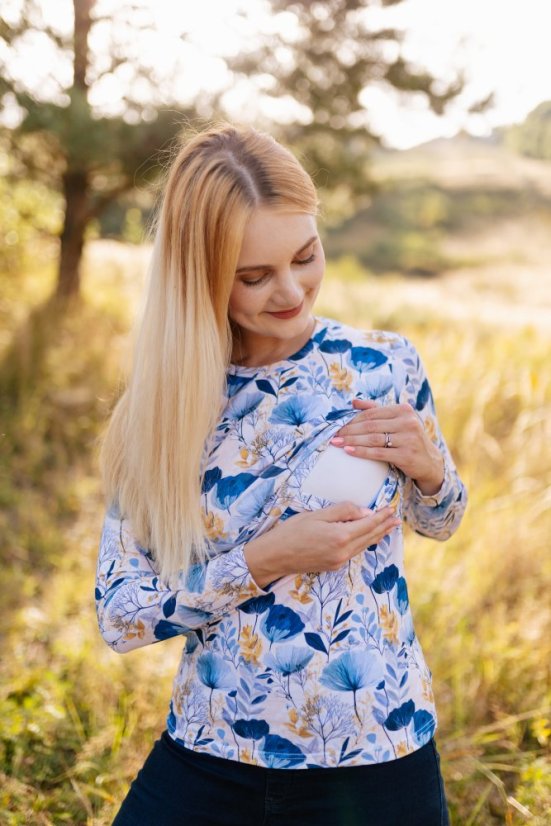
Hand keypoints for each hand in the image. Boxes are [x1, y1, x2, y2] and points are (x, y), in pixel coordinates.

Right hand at [243, 501, 400, 587]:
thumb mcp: (317, 515)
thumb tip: (364, 512)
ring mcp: (339, 561)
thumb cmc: (291, 531)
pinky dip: (365, 543)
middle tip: (396, 519)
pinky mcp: (334, 566)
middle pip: (370, 537)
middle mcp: (343, 552)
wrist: (275, 557)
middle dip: (384, 527)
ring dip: (378, 536)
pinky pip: (355, 552)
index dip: (381, 516)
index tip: (390, 508)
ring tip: (388, 528)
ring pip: (364, 546)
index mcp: (340, 536)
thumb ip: (343, 511)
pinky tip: (368, 538)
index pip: (368, 524)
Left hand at [330, 398, 444, 495]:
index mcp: (404, 410)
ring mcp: (409, 439)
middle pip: (371, 426)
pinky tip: (349, 451)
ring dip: (352, 440)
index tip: (338, 425)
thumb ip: (376, 410)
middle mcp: (408, 422)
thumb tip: (354, 402)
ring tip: (337, 443)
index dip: (353, 419)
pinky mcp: (407, 455)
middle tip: (334, 435)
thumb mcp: (397, 422)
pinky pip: (378, 453)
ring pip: (373, 439)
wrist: (429, 462)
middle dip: (349, 430)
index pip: (372, 413)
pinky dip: (362, 452)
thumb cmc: (408, 439)